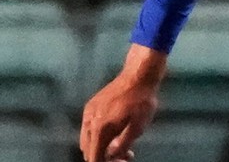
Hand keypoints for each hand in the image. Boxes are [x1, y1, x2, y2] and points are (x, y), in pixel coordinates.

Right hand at [79, 46, 165, 161]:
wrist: (138, 75)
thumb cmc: (141, 101)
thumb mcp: (138, 126)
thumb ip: (123, 144)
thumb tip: (113, 155)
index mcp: (100, 129)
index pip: (94, 158)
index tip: (121, 160)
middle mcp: (89, 122)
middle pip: (88, 151)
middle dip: (104, 156)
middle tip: (125, 154)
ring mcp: (88, 113)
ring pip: (87, 140)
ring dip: (100, 146)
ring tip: (121, 143)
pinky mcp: (90, 106)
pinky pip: (88, 128)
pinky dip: (97, 135)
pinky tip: (115, 130)